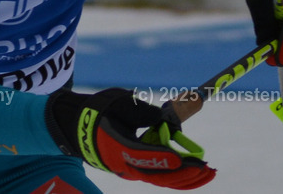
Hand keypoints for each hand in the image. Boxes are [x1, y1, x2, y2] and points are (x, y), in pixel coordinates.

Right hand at [46, 88, 215, 189]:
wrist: (75, 126)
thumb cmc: (97, 111)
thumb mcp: (118, 103)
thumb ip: (141, 112)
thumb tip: (163, 120)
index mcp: (117, 147)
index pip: (142, 156)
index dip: (162, 159)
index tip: (180, 159)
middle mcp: (124, 165)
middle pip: (157, 175)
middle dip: (184, 174)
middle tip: (207, 169)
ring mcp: (129, 170)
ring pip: (160, 179)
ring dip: (184, 178)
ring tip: (207, 173)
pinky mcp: (134, 169)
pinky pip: (157, 176)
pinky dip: (175, 175)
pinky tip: (192, 172)